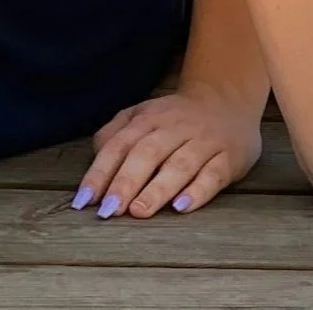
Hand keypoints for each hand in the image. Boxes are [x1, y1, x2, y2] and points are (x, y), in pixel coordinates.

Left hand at [73, 87, 264, 218]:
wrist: (227, 102)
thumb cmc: (174, 119)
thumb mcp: (142, 116)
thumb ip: (115, 134)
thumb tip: (94, 161)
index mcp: (148, 118)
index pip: (119, 145)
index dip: (101, 172)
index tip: (84, 200)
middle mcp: (174, 128)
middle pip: (147, 153)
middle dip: (125, 182)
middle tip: (109, 211)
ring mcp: (203, 142)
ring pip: (179, 165)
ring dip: (157, 189)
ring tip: (139, 211)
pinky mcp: (228, 159)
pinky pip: (213, 175)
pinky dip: (197, 192)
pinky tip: (181, 207)